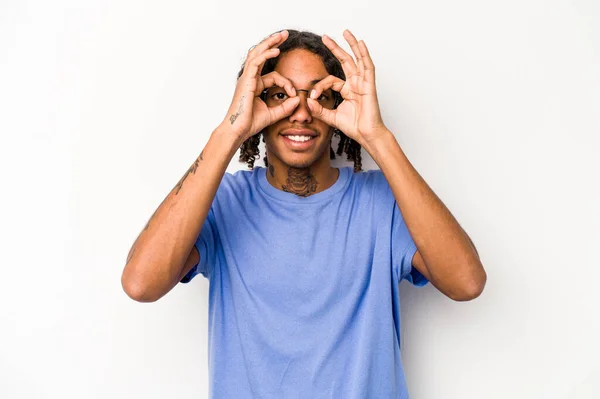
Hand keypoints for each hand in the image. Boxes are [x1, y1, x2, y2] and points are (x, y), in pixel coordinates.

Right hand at [223, 30, 300, 142]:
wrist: (238, 130)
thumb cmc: (250, 123)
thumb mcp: (273, 114)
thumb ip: (285, 107)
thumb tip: (298, 99)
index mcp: (255, 85)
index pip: (274, 76)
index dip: (286, 83)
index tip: (294, 94)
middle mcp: (250, 79)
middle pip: (261, 55)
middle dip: (273, 43)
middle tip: (285, 35)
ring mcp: (247, 78)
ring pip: (257, 54)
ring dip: (270, 43)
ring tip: (281, 35)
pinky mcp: (246, 80)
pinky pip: (256, 63)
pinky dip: (266, 55)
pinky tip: (276, 50)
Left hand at [307, 30, 386, 145]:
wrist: (366, 135)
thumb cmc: (354, 127)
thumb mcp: (331, 117)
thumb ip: (319, 110)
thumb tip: (308, 101)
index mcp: (347, 90)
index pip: (330, 80)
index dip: (320, 86)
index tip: (313, 96)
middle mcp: (355, 84)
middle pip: (345, 61)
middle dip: (335, 48)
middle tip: (325, 37)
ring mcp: (363, 83)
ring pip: (357, 59)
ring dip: (351, 45)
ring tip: (345, 32)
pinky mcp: (369, 86)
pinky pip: (367, 67)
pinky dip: (364, 54)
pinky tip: (360, 43)